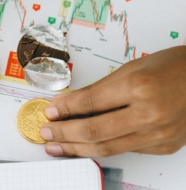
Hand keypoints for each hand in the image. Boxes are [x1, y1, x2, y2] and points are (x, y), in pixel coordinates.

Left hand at [40, 46, 185, 156]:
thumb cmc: (171, 67)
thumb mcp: (131, 68)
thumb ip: (99, 89)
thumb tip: (68, 104)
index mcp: (139, 87)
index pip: (90, 103)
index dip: (65, 110)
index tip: (50, 112)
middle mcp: (150, 114)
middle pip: (94, 132)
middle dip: (64, 134)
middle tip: (46, 133)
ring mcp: (159, 134)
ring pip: (108, 148)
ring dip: (77, 149)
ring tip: (57, 147)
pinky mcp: (165, 146)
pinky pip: (126, 150)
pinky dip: (102, 148)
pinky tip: (85, 147)